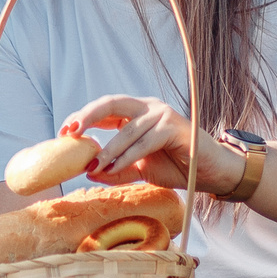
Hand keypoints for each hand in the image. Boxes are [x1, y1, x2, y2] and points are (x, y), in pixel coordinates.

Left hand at [63, 95, 242, 197]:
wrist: (211, 173)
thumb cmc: (177, 167)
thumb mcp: (139, 169)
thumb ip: (116, 169)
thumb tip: (88, 171)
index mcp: (138, 112)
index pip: (105, 109)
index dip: (83, 118)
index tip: (64, 133)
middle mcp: (148, 107)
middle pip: (112, 104)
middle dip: (88, 116)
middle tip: (70, 133)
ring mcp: (162, 114)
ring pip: (127, 128)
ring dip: (108, 149)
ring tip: (94, 165)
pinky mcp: (174, 127)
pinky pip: (145, 141)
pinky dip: (127, 156)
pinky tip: (114, 168)